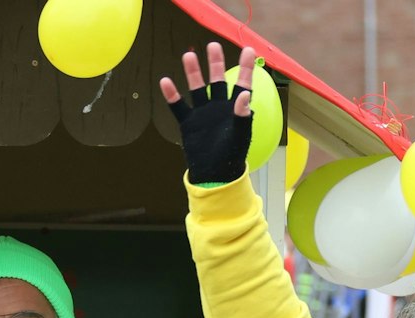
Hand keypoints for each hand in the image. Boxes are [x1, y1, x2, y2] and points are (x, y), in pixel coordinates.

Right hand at [158, 42, 255, 185]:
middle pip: (217, 80)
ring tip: (188, 55)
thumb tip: (245, 95)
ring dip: (193, 73)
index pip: (242, 84)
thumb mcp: (240, 136)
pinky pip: (178, 107)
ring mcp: (203, 114)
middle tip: (213, 46)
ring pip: (197, 89)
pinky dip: (172, 95)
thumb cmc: (231, 156)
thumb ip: (242, 115)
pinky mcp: (189, 123)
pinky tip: (165, 81)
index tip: (249, 50)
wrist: (214, 175)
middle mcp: (218, 107)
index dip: (246, 68)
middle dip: (215, 64)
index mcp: (235, 109)